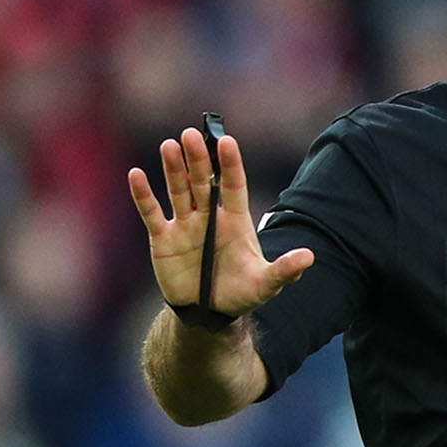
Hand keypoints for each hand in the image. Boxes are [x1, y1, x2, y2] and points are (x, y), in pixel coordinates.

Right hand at [128, 128, 313, 318]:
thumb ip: (284, 270)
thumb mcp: (265, 283)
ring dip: (173, 169)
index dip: (230, 164)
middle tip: (191, 134)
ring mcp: (185, 224)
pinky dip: (143, 194)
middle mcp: (209, 216)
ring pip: (178, 190)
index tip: (226, 141)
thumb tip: (310, 257)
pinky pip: (151, 212)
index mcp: (235, 220)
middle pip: (203, 182)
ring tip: (169, 145)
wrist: (209, 312)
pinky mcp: (163, 238)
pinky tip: (136, 174)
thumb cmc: (241, 292)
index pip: (233, 185)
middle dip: (198, 159)